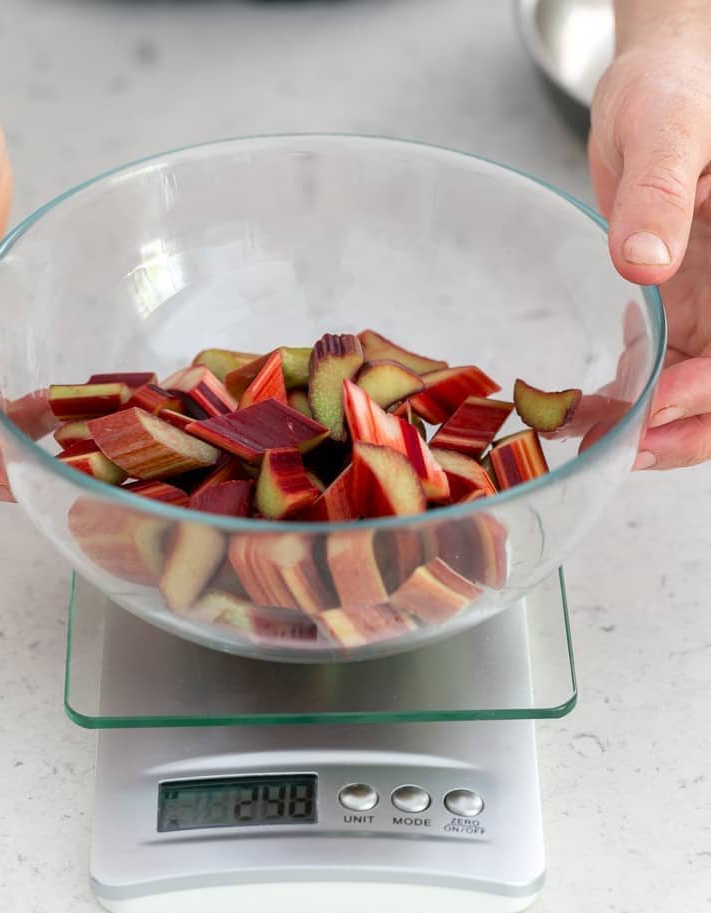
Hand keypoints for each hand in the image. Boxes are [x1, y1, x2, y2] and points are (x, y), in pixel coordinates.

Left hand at [589, 30, 710, 469]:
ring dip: (655, 425)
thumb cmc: (678, 87)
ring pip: (706, 392)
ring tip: (590, 437)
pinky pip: (672, 372)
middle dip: (690, 429)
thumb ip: (660, 188)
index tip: (661, 404)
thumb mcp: (668, 123)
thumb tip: (644, 262)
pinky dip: (633, 397)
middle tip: (623, 450)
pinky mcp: (690, 311)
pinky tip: (588, 407)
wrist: (659, 89)